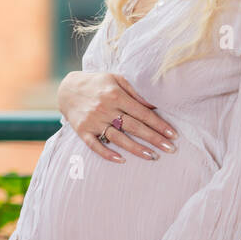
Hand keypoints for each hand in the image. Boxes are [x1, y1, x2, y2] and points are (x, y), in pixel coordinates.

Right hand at [57, 71, 178, 164]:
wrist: (67, 89)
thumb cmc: (97, 83)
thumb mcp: (116, 78)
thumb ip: (135, 90)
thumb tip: (154, 103)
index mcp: (115, 94)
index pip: (142, 112)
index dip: (159, 124)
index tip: (173, 134)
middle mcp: (105, 108)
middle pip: (133, 126)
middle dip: (154, 138)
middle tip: (171, 149)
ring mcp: (93, 121)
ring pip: (118, 138)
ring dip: (136, 149)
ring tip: (153, 157)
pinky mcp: (82, 131)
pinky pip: (95, 145)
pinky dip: (107, 154)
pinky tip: (122, 161)